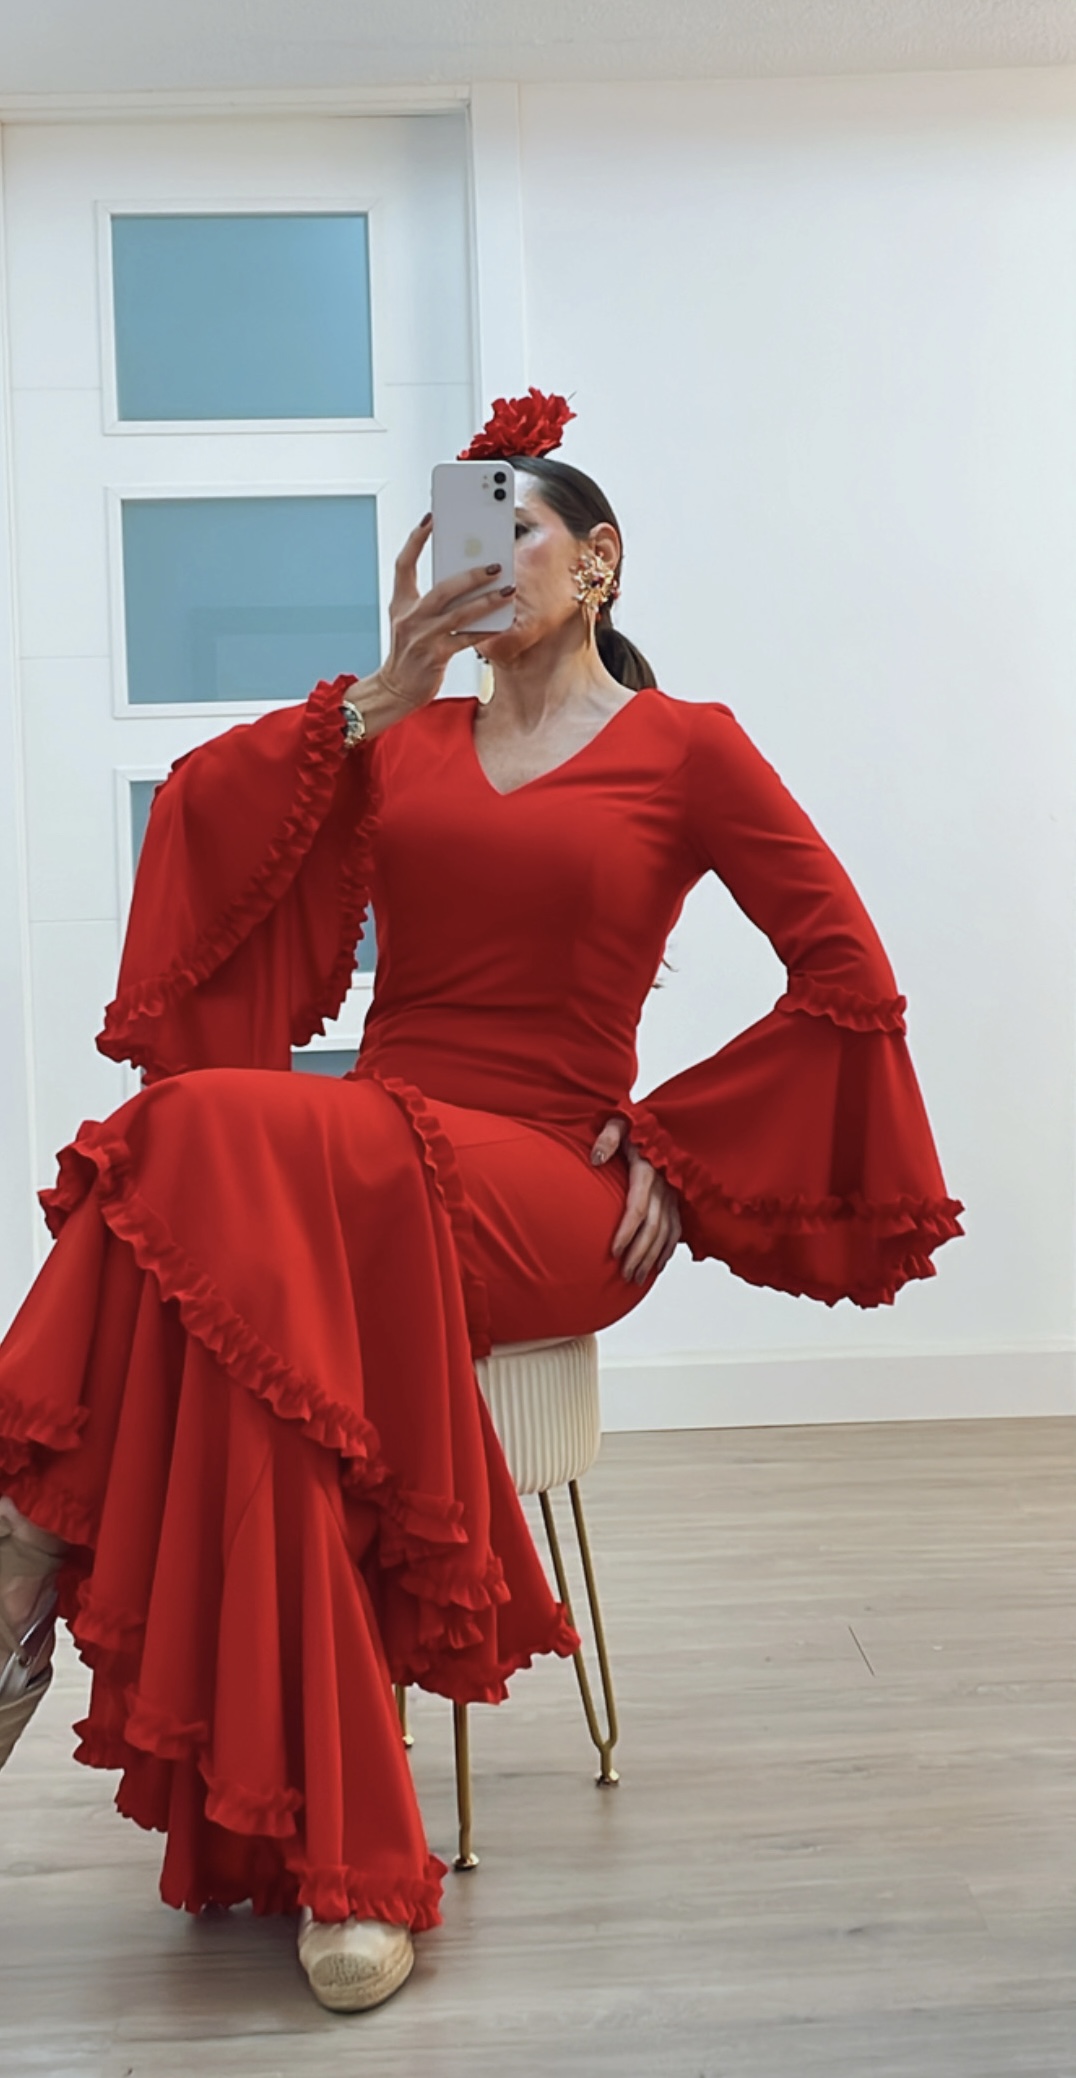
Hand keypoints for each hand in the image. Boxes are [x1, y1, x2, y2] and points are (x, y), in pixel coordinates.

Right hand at [367, 515, 515, 715]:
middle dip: (471, 575)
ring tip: (507, 592)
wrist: (396, 688)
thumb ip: (430, 600)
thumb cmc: (408, 652)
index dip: (416, 539)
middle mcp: (409, 617)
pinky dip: (484, 630)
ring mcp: (422, 637)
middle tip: (496, 565)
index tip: (431, 518)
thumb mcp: (410, 620)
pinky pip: (465, 639)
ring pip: (459, 614)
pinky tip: (501, 622)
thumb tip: (465, 579)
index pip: (404, 563)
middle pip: (442, 588)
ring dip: (486, 601)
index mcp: (400, 602)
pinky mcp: (435, 656)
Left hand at [590, 1116, 681, 1284]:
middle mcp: (664, 1185)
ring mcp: (673, 1194)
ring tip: (637, 1277)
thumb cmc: (635, 1125)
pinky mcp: (677, 1199)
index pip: (638, 1208)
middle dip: (639, 1253)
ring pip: (666, 1232)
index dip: (626, 1232)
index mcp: (648, 1170)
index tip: (613, 1251)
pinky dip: (669, 1248)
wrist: (660, 1123)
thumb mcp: (618, 1123)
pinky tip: (658, 1264)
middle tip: (624, 1273)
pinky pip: (677, 1228)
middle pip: (653, 1227)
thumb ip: (607, 1138)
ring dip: (652, 1256)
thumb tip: (596, 1158)